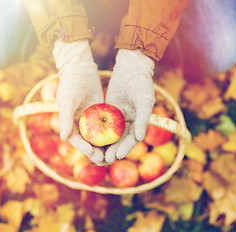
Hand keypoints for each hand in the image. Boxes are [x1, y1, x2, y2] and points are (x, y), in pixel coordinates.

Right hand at [52, 39, 104, 164]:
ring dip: (105, 147)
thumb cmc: (71, 85)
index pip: (77, 141)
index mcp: (69, 124)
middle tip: (106, 160)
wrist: (80, 70)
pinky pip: (106, 127)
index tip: (94, 155)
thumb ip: (65, 119)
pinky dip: (111, 135)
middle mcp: (79, 125)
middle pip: (88, 143)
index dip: (85, 149)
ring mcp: (90, 121)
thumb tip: (63, 138)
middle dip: (96, 152)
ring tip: (114, 155)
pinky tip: (120, 140)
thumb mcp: (67, 101)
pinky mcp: (100, 115)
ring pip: (98, 138)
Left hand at [105, 49, 154, 163]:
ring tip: (97, 154)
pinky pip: (103, 123)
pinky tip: (90, 138)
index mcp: (139, 121)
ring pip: (111, 134)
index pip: (132, 139)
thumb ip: (143, 119)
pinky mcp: (109, 110)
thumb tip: (139, 138)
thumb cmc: (141, 83)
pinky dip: (98, 131)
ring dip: (105, 144)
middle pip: (121, 140)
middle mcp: (129, 121)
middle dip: (113, 150)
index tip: (117, 156)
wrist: (131, 67)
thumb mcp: (144, 100)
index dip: (125, 148)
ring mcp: (118, 116)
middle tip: (105, 160)